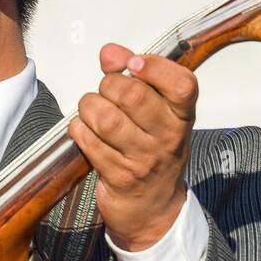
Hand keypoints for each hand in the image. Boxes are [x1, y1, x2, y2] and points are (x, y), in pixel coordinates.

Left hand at [69, 43, 197, 251]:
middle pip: (133, 96)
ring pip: (105, 118)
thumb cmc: (152, 150)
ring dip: (89, 107)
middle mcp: (167, 137)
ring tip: (92, 111)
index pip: (181, 84)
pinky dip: (79, 129)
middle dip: (109, 85)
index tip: (132, 63)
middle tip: (106, 91)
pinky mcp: (118, 176)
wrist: (152, 207)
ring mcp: (143, 159)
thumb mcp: (158, 114)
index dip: (153, 67)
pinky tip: (85, 131)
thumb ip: (136, 77)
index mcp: (182, 116)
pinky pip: (88, 141)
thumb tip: (110, 53)